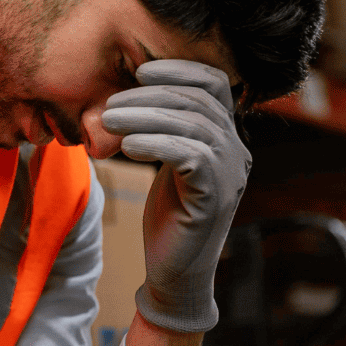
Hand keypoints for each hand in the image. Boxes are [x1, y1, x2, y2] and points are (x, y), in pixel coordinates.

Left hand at [101, 59, 250, 333]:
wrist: (175, 274)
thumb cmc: (168, 219)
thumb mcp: (166, 166)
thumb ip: (163, 132)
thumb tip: (128, 95)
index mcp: (227, 139)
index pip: (215, 85)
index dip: (179, 71)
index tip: (140, 72)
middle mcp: (237, 153)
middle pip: (198, 102)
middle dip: (150, 96)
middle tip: (110, 104)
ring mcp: (231, 175)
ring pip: (193, 125)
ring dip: (145, 117)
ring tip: (109, 120)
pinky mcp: (215, 198)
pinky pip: (191, 156)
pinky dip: (157, 144)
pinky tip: (128, 147)